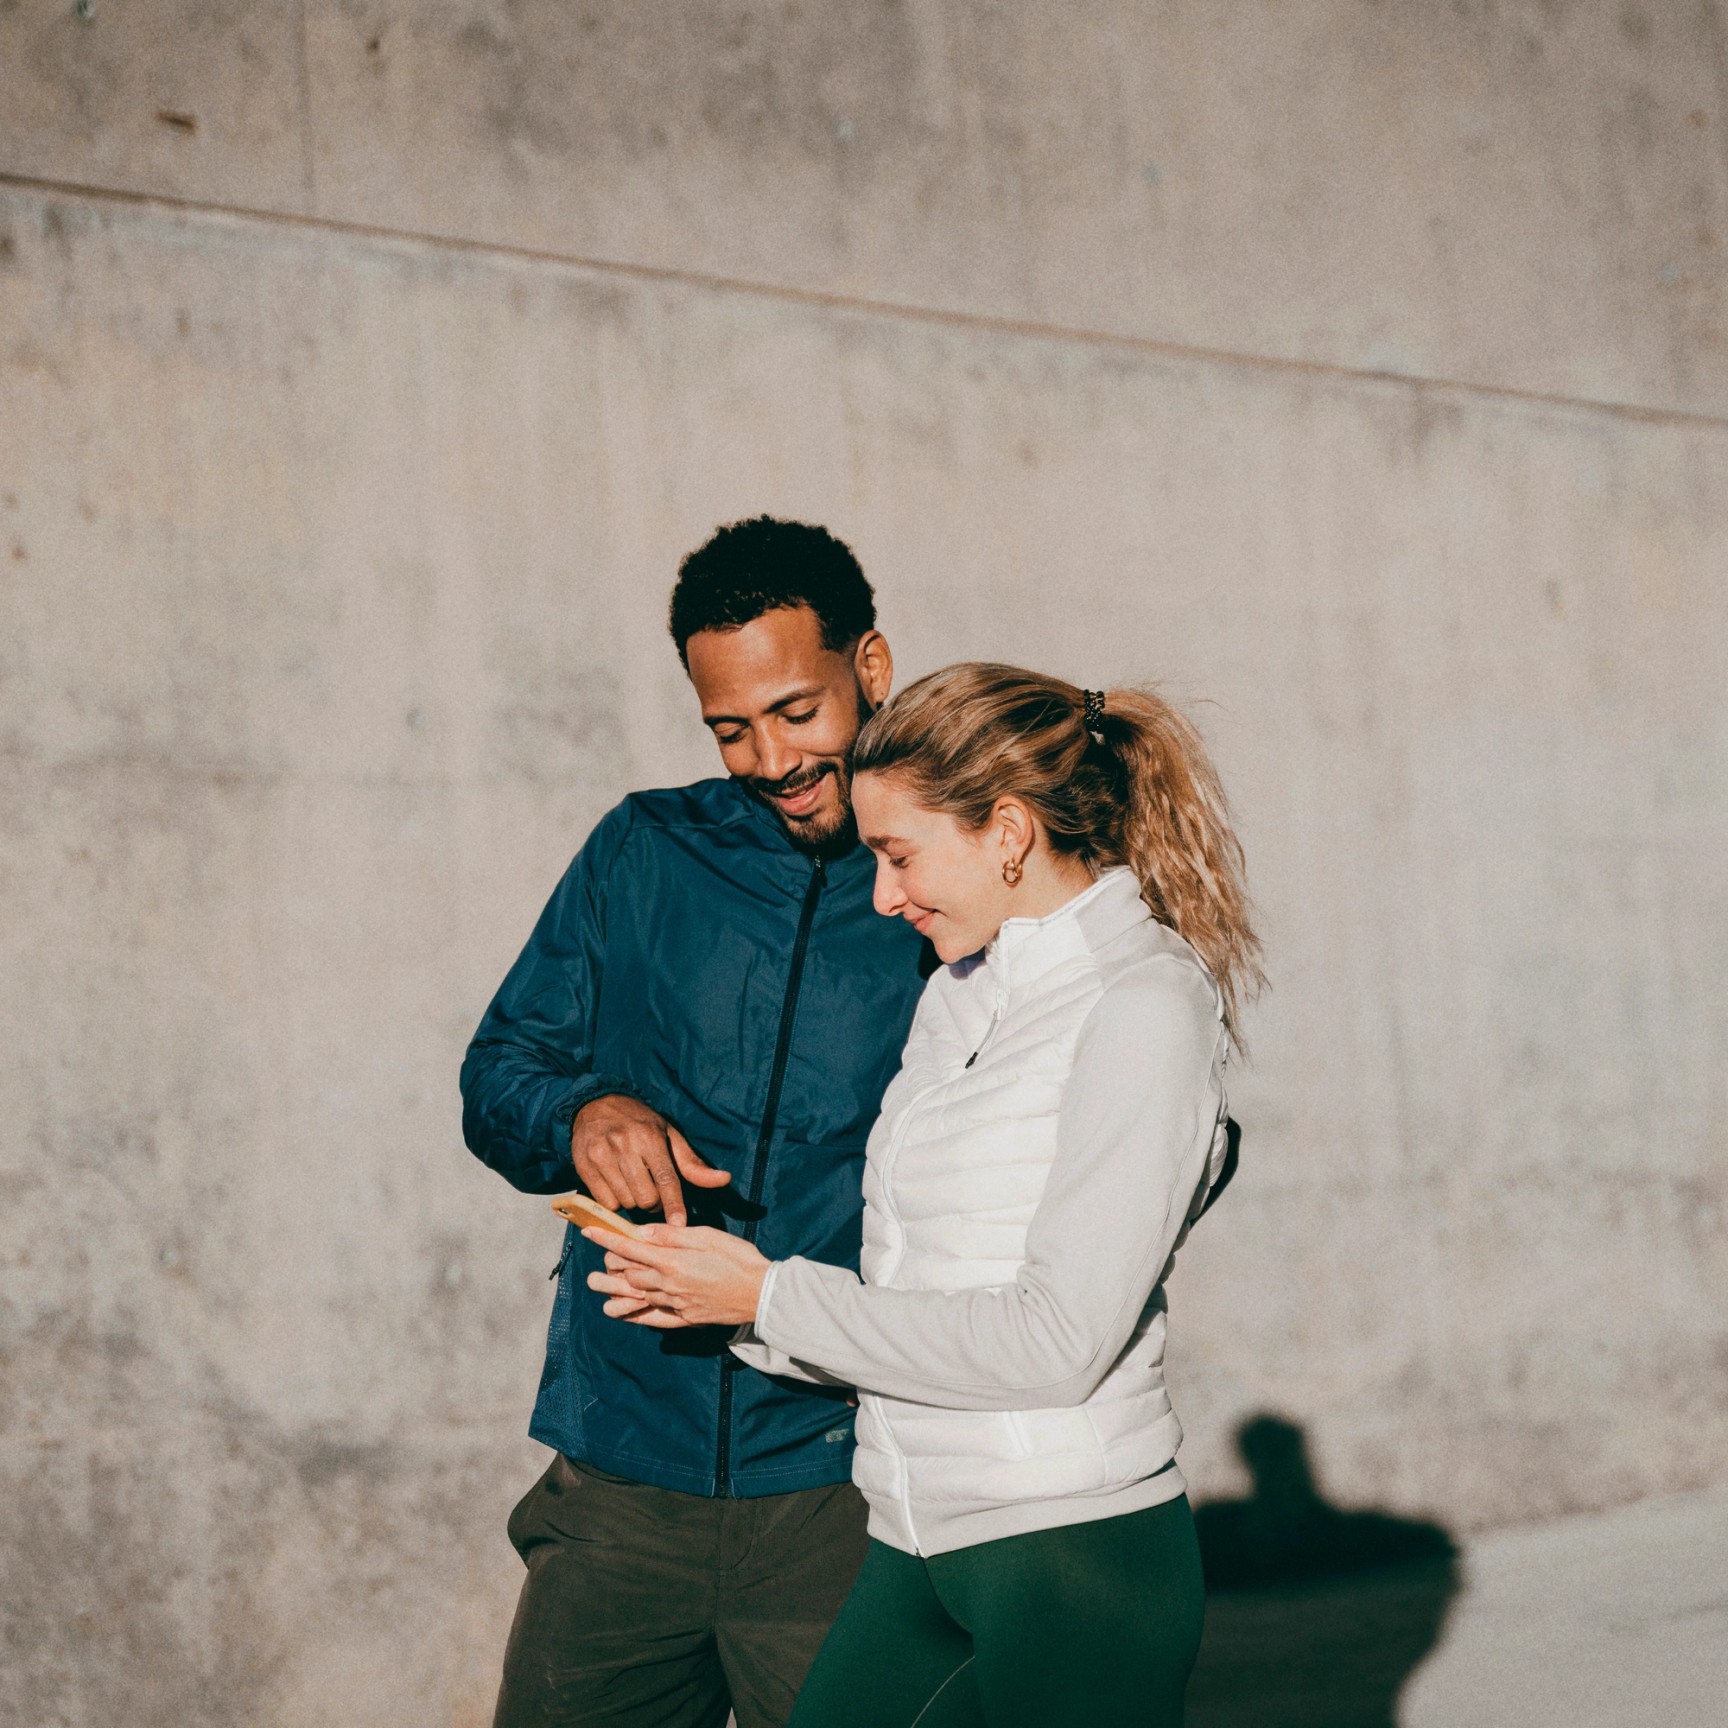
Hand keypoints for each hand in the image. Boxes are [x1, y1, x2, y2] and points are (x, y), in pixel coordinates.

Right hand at [572, 1095, 730, 1225]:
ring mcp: (601, 1156)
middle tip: (653, 1194)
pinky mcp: (583, 1166)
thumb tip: (724, 1180)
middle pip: (645, 1198)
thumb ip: (692, 1164)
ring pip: (624, 1203)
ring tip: (634, 1186)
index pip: (666, 1179)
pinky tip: (616, 1186)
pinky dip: (614, 1201)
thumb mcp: (668, 1135)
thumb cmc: (639, 1123)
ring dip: (633, 1202)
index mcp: (649, 1137)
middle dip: (653, 1203)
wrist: (595, 1105)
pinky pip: (604, 1202)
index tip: (680, 1224)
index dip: (674, 1205)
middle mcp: (624, 1145)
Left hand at [584, 1224, 768, 1328]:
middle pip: (630, 1273)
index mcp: (673, 1261)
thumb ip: (672, 1235)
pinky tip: (623, 1311)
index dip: (607, 1240)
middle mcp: (669, 1285)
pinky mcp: (685, 1319)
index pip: (631, 1248)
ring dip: (618, 1287)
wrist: (761, 1294)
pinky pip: (653, 1318)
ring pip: (638, 1295)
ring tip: (602, 1282)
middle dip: (612, 1263)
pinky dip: (635, 1314)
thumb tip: (643, 1232)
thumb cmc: (738, 1258)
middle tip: (604, 1255)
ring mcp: (675, 1304)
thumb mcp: (707, 1236)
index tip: (589, 1232)